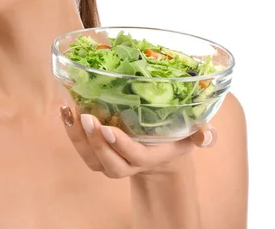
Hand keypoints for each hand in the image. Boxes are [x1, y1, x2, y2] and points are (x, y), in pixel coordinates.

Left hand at [60, 104, 216, 177]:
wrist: (158, 156)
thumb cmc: (173, 139)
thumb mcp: (190, 136)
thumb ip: (201, 134)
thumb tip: (208, 134)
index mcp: (149, 158)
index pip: (133, 157)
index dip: (119, 144)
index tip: (107, 127)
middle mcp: (127, 164)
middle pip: (108, 162)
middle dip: (95, 141)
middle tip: (86, 116)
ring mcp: (109, 162)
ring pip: (90, 157)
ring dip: (77, 136)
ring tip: (70, 111)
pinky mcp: (96, 156)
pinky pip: (80, 149)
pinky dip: (70, 131)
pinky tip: (65, 110)